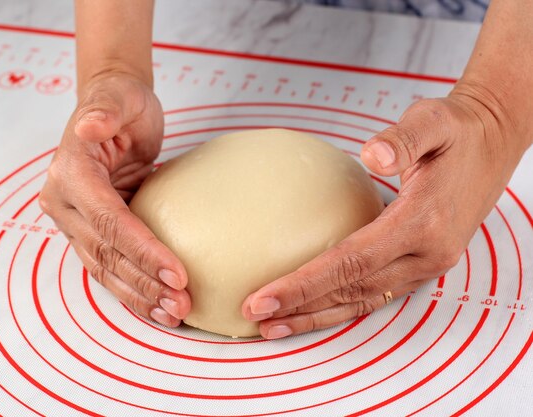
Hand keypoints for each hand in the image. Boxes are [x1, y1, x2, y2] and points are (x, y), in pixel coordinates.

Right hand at [40, 71, 190, 326]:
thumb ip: (104, 112)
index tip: (176, 273)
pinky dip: (133, 287)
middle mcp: (65, 203)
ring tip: (172, 314)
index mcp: (70, 173)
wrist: (112, 110)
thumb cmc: (120, 102)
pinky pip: (110, 265)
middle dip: (143, 282)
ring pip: (105, 268)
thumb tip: (89, 126)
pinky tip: (157, 305)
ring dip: (138, 295)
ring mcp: (75, 221)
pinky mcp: (91, 231)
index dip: (141, 249)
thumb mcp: (118, 97)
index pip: (108, 220)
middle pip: (106, 252)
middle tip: (180, 303)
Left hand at [242, 85, 527, 338]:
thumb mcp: (435, 120)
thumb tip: (374, 155)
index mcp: (424, 221)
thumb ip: (404, 139)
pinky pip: (374, 293)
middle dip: (300, 307)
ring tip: (273, 326)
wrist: (493, 144)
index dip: (305, 283)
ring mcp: (426, 265)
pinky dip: (339, 306)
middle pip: (352, 291)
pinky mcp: (421, 265)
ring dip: (316, 316)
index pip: (352, 262)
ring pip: (363, 301)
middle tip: (254, 315)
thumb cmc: (458, 132)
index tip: (264, 297)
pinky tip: (312, 310)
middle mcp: (427, 253)